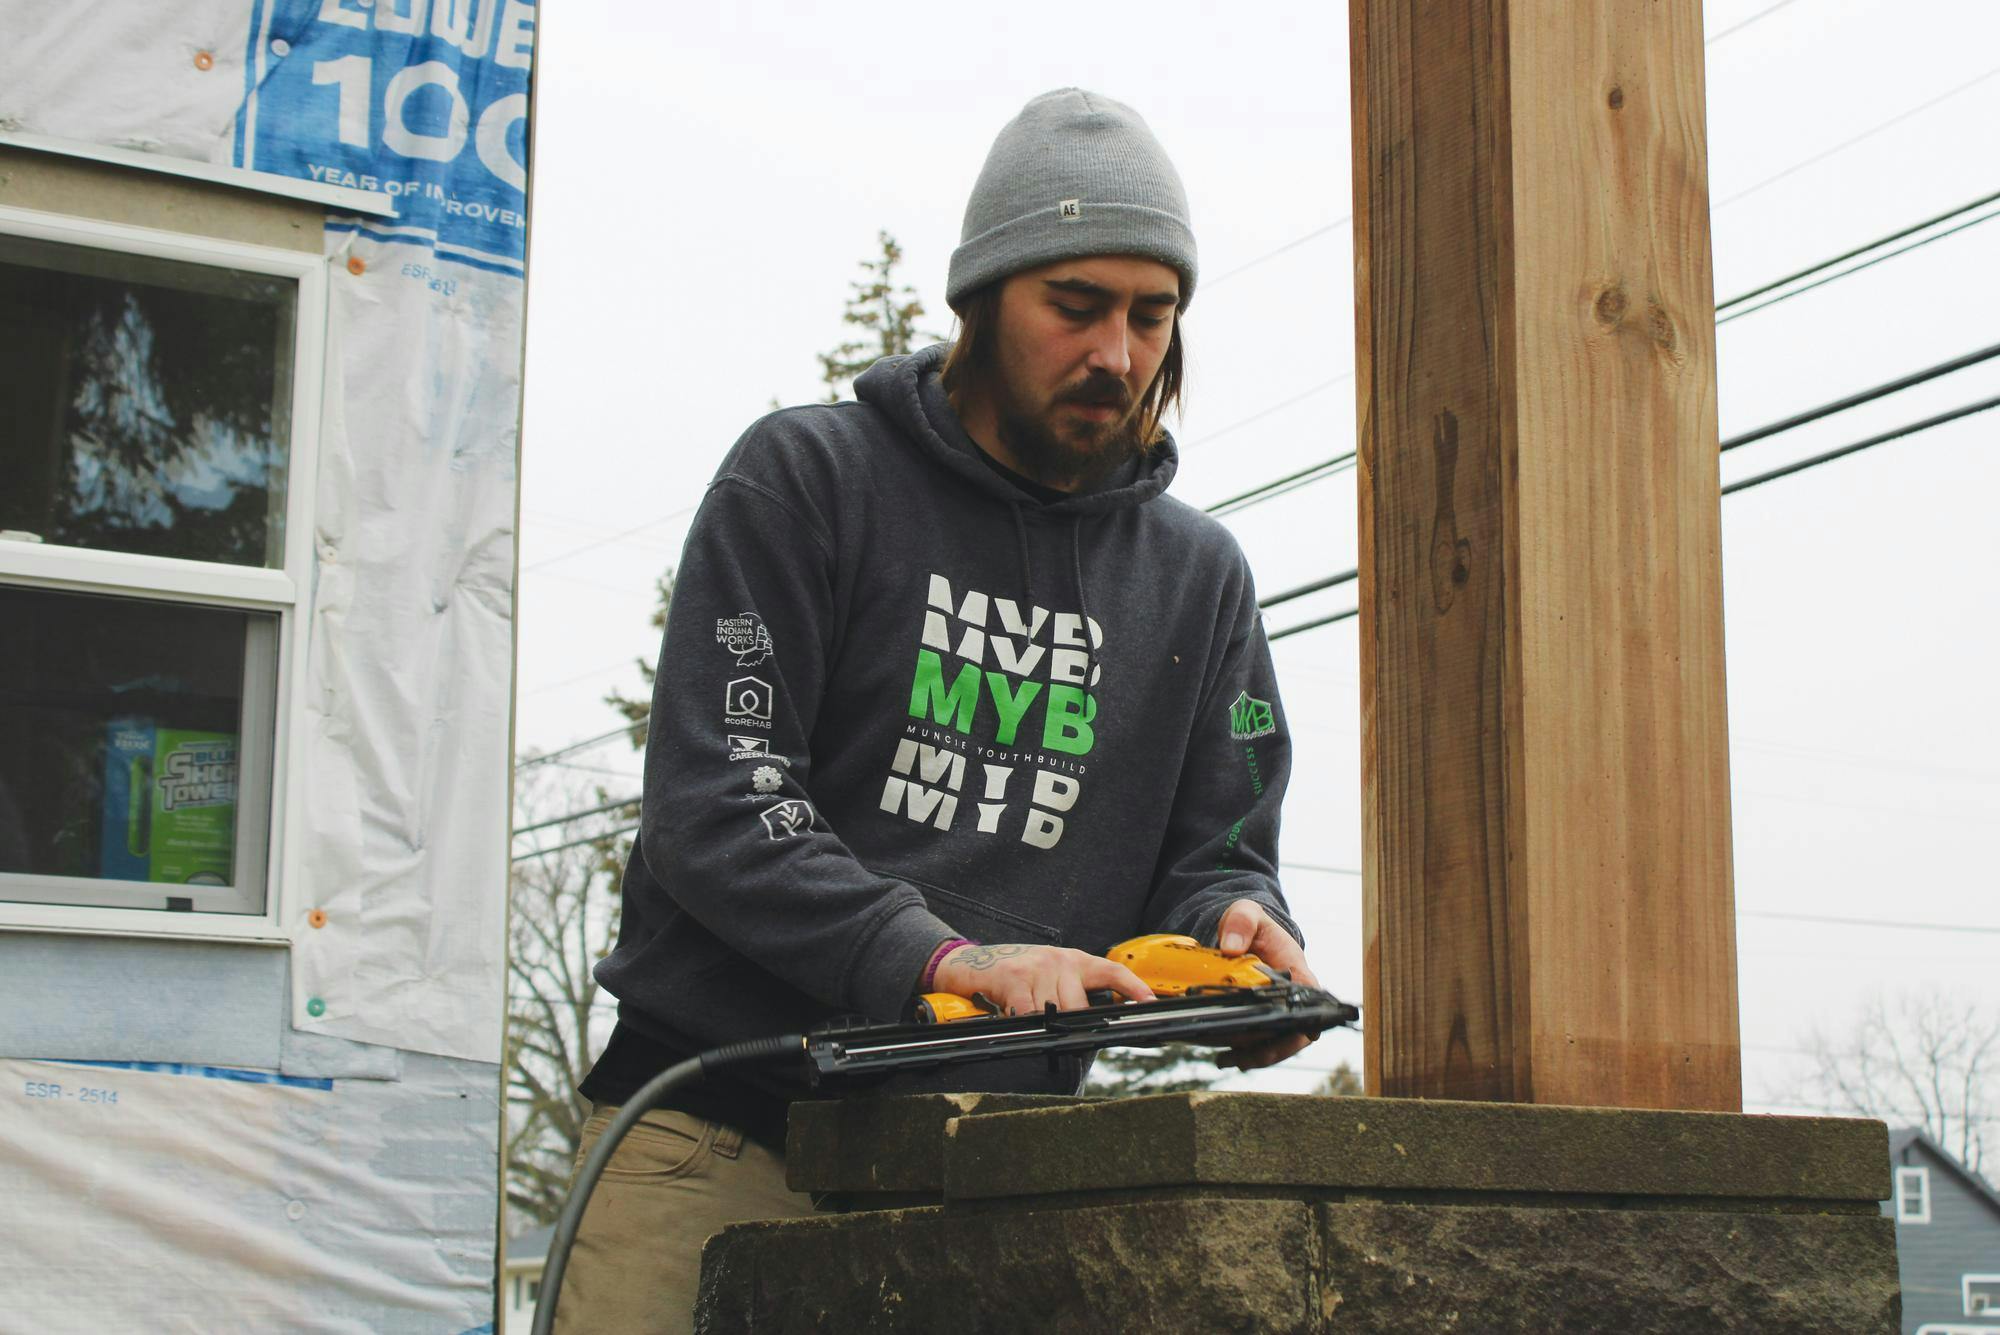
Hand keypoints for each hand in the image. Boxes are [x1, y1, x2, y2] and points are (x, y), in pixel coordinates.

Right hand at [933, 943, 1155, 1015]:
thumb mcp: (1048, 978)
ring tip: (1025, 1014)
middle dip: (1067, 1024)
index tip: (1151, 1002)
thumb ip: (1070, 994)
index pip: (1112, 971)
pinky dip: (1022, 1020)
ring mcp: (1037, 967)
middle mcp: (1059, 960)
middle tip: (1052, 1025)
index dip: (1134, 987)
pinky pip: (1028, 1011)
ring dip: (1040, 1023)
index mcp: (1073, 961)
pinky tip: (1012, 1013)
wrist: (968, 963)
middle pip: (1080, 1007)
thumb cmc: (1012, 975)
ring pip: (1055, 1012)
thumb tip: (1092, 1024)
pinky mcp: (1013, 976)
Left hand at [1213, 899, 1321, 1070]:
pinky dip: (1240, 1053)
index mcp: (1297, 973)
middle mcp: (1291, 999)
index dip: (1308, 1020)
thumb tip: (1231, 947)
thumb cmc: (1250, 926)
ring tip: (1226, 1060)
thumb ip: (1241, 922)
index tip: (1303, 1035)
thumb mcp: (1245, 913)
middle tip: (1242, 1055)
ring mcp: (1275, 1013)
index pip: (1309, 999)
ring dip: (1252, 1056)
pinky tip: (1222, 1057)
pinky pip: (1254, 1043)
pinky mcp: (1258, 1022)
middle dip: (1269, 1047)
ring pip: (1272, 1042)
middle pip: (1290, 1032)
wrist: (1242, 935)